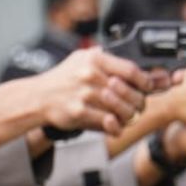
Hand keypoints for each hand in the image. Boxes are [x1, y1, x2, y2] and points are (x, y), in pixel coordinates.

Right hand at [35, 48, 151, 135]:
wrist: (38, 97)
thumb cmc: (62, 79)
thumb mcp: (81, 58)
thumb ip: (107, 59)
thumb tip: (141, 67)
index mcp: (94, 59)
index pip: (131, 69)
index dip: (145, 81)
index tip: (147, 87)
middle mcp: (90, 74)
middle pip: (130, 92)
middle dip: (138, 102)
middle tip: (138, 107)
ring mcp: (85, 94)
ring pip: (122, 109)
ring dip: (128, 116)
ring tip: (126, 117)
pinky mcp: (79, 112)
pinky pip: (109, 123)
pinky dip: (115, 126)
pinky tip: (114, 125)